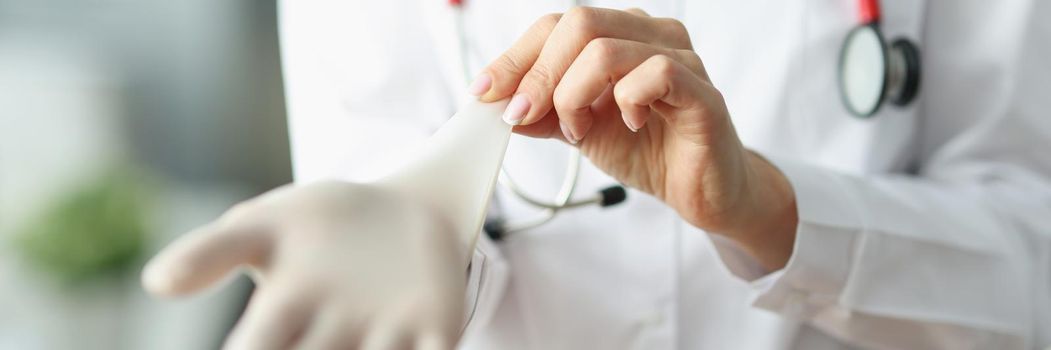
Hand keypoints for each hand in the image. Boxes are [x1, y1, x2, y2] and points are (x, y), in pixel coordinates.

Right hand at [142, 181, 465, 349]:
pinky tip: (428, 348)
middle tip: (312, 349)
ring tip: (367, 348)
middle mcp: (333, 341)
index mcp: (281, 320)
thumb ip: (211, 251)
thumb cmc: (319, 225)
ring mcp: (386, 339)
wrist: (403, 210)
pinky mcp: (435, 333)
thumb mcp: (261, 225)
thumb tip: (157, 282)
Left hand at [472, 7, 797, 269]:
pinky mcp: (701, 92)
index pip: (558, 24)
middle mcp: (650, 35)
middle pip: (579, 23)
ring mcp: (680, 59)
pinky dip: (625, 101)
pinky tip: (627, 125)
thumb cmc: (649, 150)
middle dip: (539, 75)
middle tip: (523, 116)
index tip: (485, 92)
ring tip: (579, 131)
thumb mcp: (580, 130)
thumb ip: (543, 114)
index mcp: (620, 34)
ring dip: (575, 96)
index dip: (515, 57)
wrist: (699, 191)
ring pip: (607, 49)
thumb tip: (497, 104)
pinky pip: (656, 74)